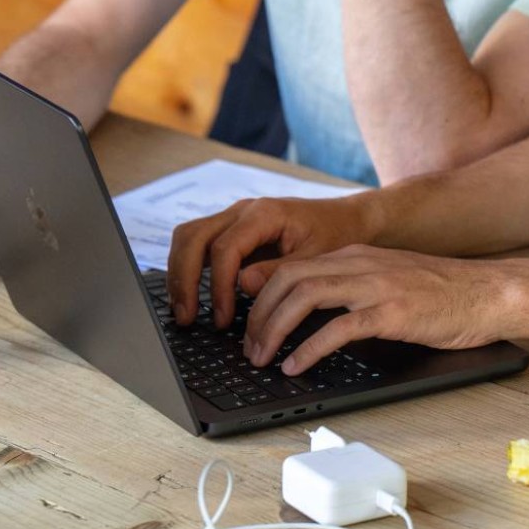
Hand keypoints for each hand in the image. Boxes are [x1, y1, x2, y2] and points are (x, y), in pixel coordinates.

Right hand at [166, 195, 371, 327]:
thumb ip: (280, 272)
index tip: (222, 318)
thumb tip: (243, 286)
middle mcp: (244, 210)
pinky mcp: (234, 230)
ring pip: (189, 237)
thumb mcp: (316, 258)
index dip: (218, 286)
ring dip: (180, 273)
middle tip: (186, 317)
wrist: (347, 219)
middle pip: (193, 237)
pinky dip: (190, 269)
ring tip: (184, 311)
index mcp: (265, 213)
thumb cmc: (336, 236)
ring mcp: (235, 218)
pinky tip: (193, 298)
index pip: (225, 248)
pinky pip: (199, 244)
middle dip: (184, 278)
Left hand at [238, 246, 516, 373]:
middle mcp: (360, 264)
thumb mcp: (385, 281)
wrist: (489, 292)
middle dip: (258, 315)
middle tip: (248, 349)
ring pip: (305, 297)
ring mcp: (376, 286)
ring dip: (275, 330)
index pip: (290, 267)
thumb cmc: (441, 294)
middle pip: (288, 280)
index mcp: (355, 256)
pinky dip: (310, 349)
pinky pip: (339, 327)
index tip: (247, 326)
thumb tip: (306, 309)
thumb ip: (348, 287)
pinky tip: (297, 366)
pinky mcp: (392, 312)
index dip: (259, 296)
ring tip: (263, 358)